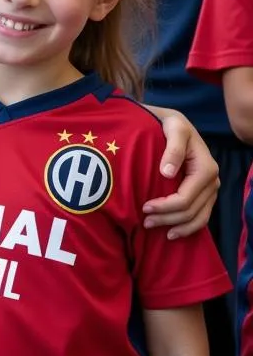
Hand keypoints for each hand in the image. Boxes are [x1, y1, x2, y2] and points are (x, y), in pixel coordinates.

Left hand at [143, 108, 219, 238]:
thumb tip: (167, 173)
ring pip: (198, 218)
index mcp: (206, 168)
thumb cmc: (170, 124)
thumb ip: (173, 148)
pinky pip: (201, 216)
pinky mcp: (205, 193)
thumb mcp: (173, 127)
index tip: (144, 207)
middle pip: (191, 211)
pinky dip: (188, 227)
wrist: (173, 122)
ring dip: (177, 227)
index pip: (185, 198)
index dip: (165, 207)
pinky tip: (172, 232)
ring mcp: (210, 189)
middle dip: (167, 219)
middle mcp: (212, 181)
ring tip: (154, 228)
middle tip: (144, 221)